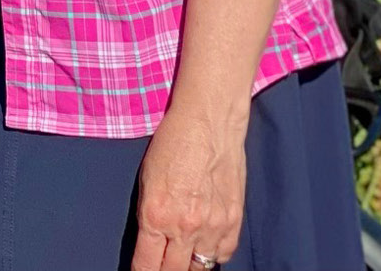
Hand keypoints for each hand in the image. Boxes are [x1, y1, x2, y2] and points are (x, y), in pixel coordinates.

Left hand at [131, 107, 244, 270]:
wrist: (208, 123)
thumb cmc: (172, 144)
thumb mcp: (147, 181)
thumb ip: (150, 215)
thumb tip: (150, 241)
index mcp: (156, 215)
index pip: (146, 264)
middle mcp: (185, 227)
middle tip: (160, 268)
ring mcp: (213, 226)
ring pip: (201, 267)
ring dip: (189, 266)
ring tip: (181, 262)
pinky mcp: (234, 221)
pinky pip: (223, 254)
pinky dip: (213, 255)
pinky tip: (204, 248)